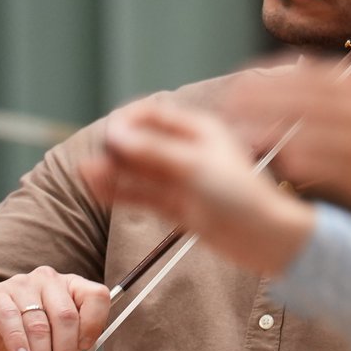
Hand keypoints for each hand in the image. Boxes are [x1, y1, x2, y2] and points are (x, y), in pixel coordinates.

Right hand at [0, 267, 108, 350]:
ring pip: (39, 324)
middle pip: (66, 316)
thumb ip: (65, 344)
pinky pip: (10, 319)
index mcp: (71, 285)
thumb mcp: (51, 336)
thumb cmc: (22, 332)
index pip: (95, 296)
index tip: (87, 349)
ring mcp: (22, 284)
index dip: (94, 323)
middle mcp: (49, 280)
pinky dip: (18, 343)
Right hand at [79, 100, 314, 276]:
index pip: (154, 113)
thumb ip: (153, 151)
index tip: (109, 132)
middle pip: (142, 141)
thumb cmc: (239, 195)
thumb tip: (116, 134)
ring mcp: (180, 178)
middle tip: (99, 159)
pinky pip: (142, 193)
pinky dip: (122, 191)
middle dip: (119, 147)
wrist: (261, 237)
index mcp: (199, 129)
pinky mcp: (176, 204)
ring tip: (89, 174)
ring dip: (115, 170)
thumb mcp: (194, 167)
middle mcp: (187, 150)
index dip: (129, 119)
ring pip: (139, 169)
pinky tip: (99, 188)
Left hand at [220, 61, 350, 206]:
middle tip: (231, 108)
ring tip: (247, 137)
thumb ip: (316, 87)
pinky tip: (284, 163)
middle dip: (265, 103)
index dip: (270, 79)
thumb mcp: (348, 97)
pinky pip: (333, 166)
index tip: (239, 84)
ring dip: (279, 134)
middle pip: (306, 101)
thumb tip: (269, 78)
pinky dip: (307, 163)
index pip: (306, 75)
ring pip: (317, 133)